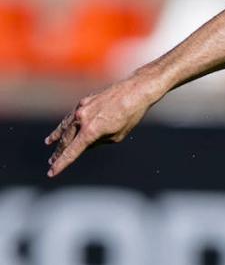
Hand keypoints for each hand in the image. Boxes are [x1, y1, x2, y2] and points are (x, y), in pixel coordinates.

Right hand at [45, 75, 160, 177]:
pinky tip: (62, 127)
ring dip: (57, 136)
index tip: (51, 173)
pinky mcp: (84, 101)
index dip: (61, 164)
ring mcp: (82, 109)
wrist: (135, 91)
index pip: (72, 152)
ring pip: (66, 126)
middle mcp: (82, 119)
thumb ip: (99, 141)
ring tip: (49, 143)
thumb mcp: (117, 136)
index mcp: (90, 131)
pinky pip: (72, 116)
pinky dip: (66, 123)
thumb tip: (86, 144)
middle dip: (59, 152)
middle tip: (52, 161)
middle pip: (66, 140)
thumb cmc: (130, 115)